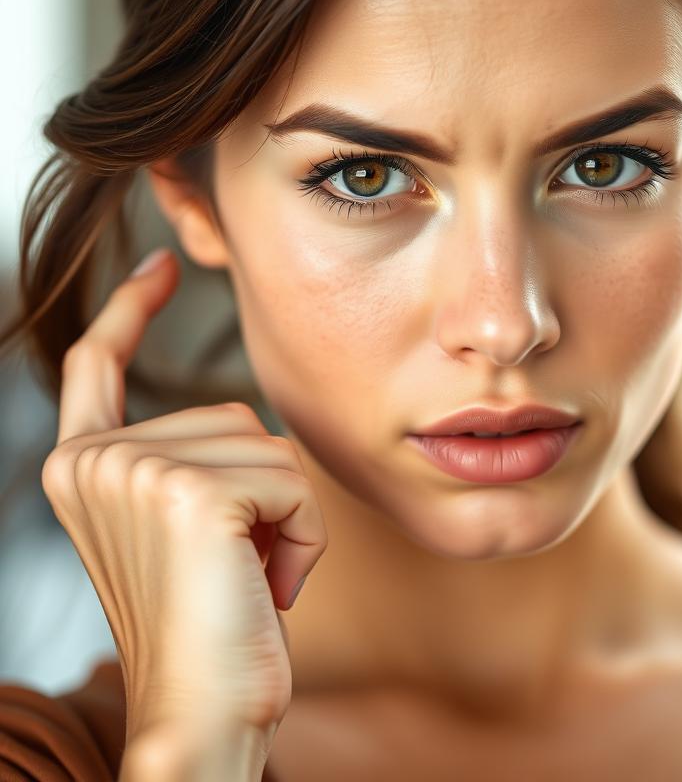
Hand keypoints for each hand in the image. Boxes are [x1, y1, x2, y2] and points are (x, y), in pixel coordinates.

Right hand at [40, 247, 327, 737]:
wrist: (202, 713)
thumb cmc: (206, 626)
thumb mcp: (179, 530)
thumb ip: (185, 464)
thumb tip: (237, 420)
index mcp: (82, 465)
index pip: (98, 363)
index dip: (131, 311)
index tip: (162, 265)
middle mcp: (94, 458)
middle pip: (231, 415)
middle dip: (259, 490)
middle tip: (231, 567)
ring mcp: (136, 469)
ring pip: (270, 447)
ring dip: (284, 517)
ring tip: (246, 580)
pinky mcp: (191, 492)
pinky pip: (293, 483)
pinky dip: (302, 536)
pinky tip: (267, 585)